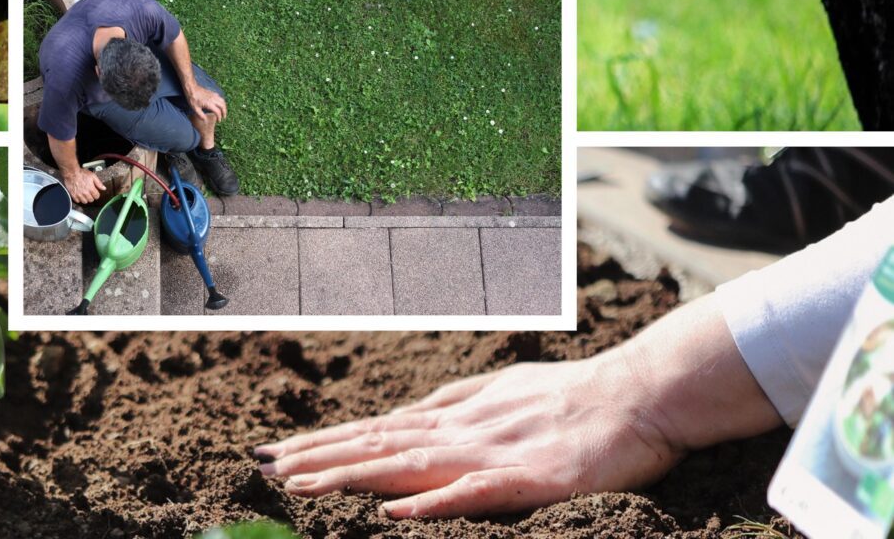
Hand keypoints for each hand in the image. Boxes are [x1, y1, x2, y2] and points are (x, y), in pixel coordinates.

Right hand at [62, 168, 105, 204]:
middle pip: (91, 200)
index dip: (97, 195)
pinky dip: (79, 199)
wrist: (71, 173)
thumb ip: (99, 183)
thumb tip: (104, 188)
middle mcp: (85, 193)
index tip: (95, 193)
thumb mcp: (93, 176)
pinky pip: (77, 201)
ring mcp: (79, 194)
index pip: (96, 196)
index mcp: (91, 188)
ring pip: (84, 202)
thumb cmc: (82, 173)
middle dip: (92, 197)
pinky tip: (79, 196)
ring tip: (85, 195)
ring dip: (86, 199)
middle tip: (90, 194)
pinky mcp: (73, 195)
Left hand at [186, 84, 226, 120]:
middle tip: (223, 117)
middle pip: (223, 106)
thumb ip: (201, 115)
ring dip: (224, 107)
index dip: (219, 117)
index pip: (218, 111)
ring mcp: (213, 95)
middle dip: (224, 112)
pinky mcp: (212, 93)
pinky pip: (220, 97)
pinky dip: (222, 102)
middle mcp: (213, 99)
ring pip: (222, 101)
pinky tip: (220, 104)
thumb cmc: (192, 99)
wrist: (191, 89)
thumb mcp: (195, 109)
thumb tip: (205, 120)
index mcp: (209, 104)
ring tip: (223, 111)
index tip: (218, 120)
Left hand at [253, 350, 682, 519]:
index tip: (277, 453)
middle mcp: (462, 430)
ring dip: (351, 475)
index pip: (376, 430)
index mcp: (456, 415)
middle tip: (262, 468)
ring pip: (408, 464)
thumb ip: (456, 405)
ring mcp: (493, 452)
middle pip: (378, 445)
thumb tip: (410, 413)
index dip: (325, 442)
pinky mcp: (530, 478)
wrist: (640, 393)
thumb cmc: (573, 395)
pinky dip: (431, 502)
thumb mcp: (502, 392)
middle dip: (318, 458)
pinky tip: (394, 511)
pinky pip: (474, 493)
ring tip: (300, 485)